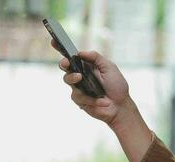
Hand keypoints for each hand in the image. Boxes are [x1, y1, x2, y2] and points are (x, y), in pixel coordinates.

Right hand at [52, 40, 152, 161]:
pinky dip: (92, 98)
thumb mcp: (110, 68)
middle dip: (64, 63)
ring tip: (81, 78)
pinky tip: (103, 101)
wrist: (120, 106)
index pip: (73, 55)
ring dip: (74, 78)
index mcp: (88, 65)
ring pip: (68, 80)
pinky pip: (78, 96)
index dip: (61, 48)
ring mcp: (78, 87)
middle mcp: (81, 74)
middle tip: (66, 63)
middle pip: (65, 66)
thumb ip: (96, 58)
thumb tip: (80, 52)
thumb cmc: (117, 86)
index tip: (54, 41)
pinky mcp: (79, 99)